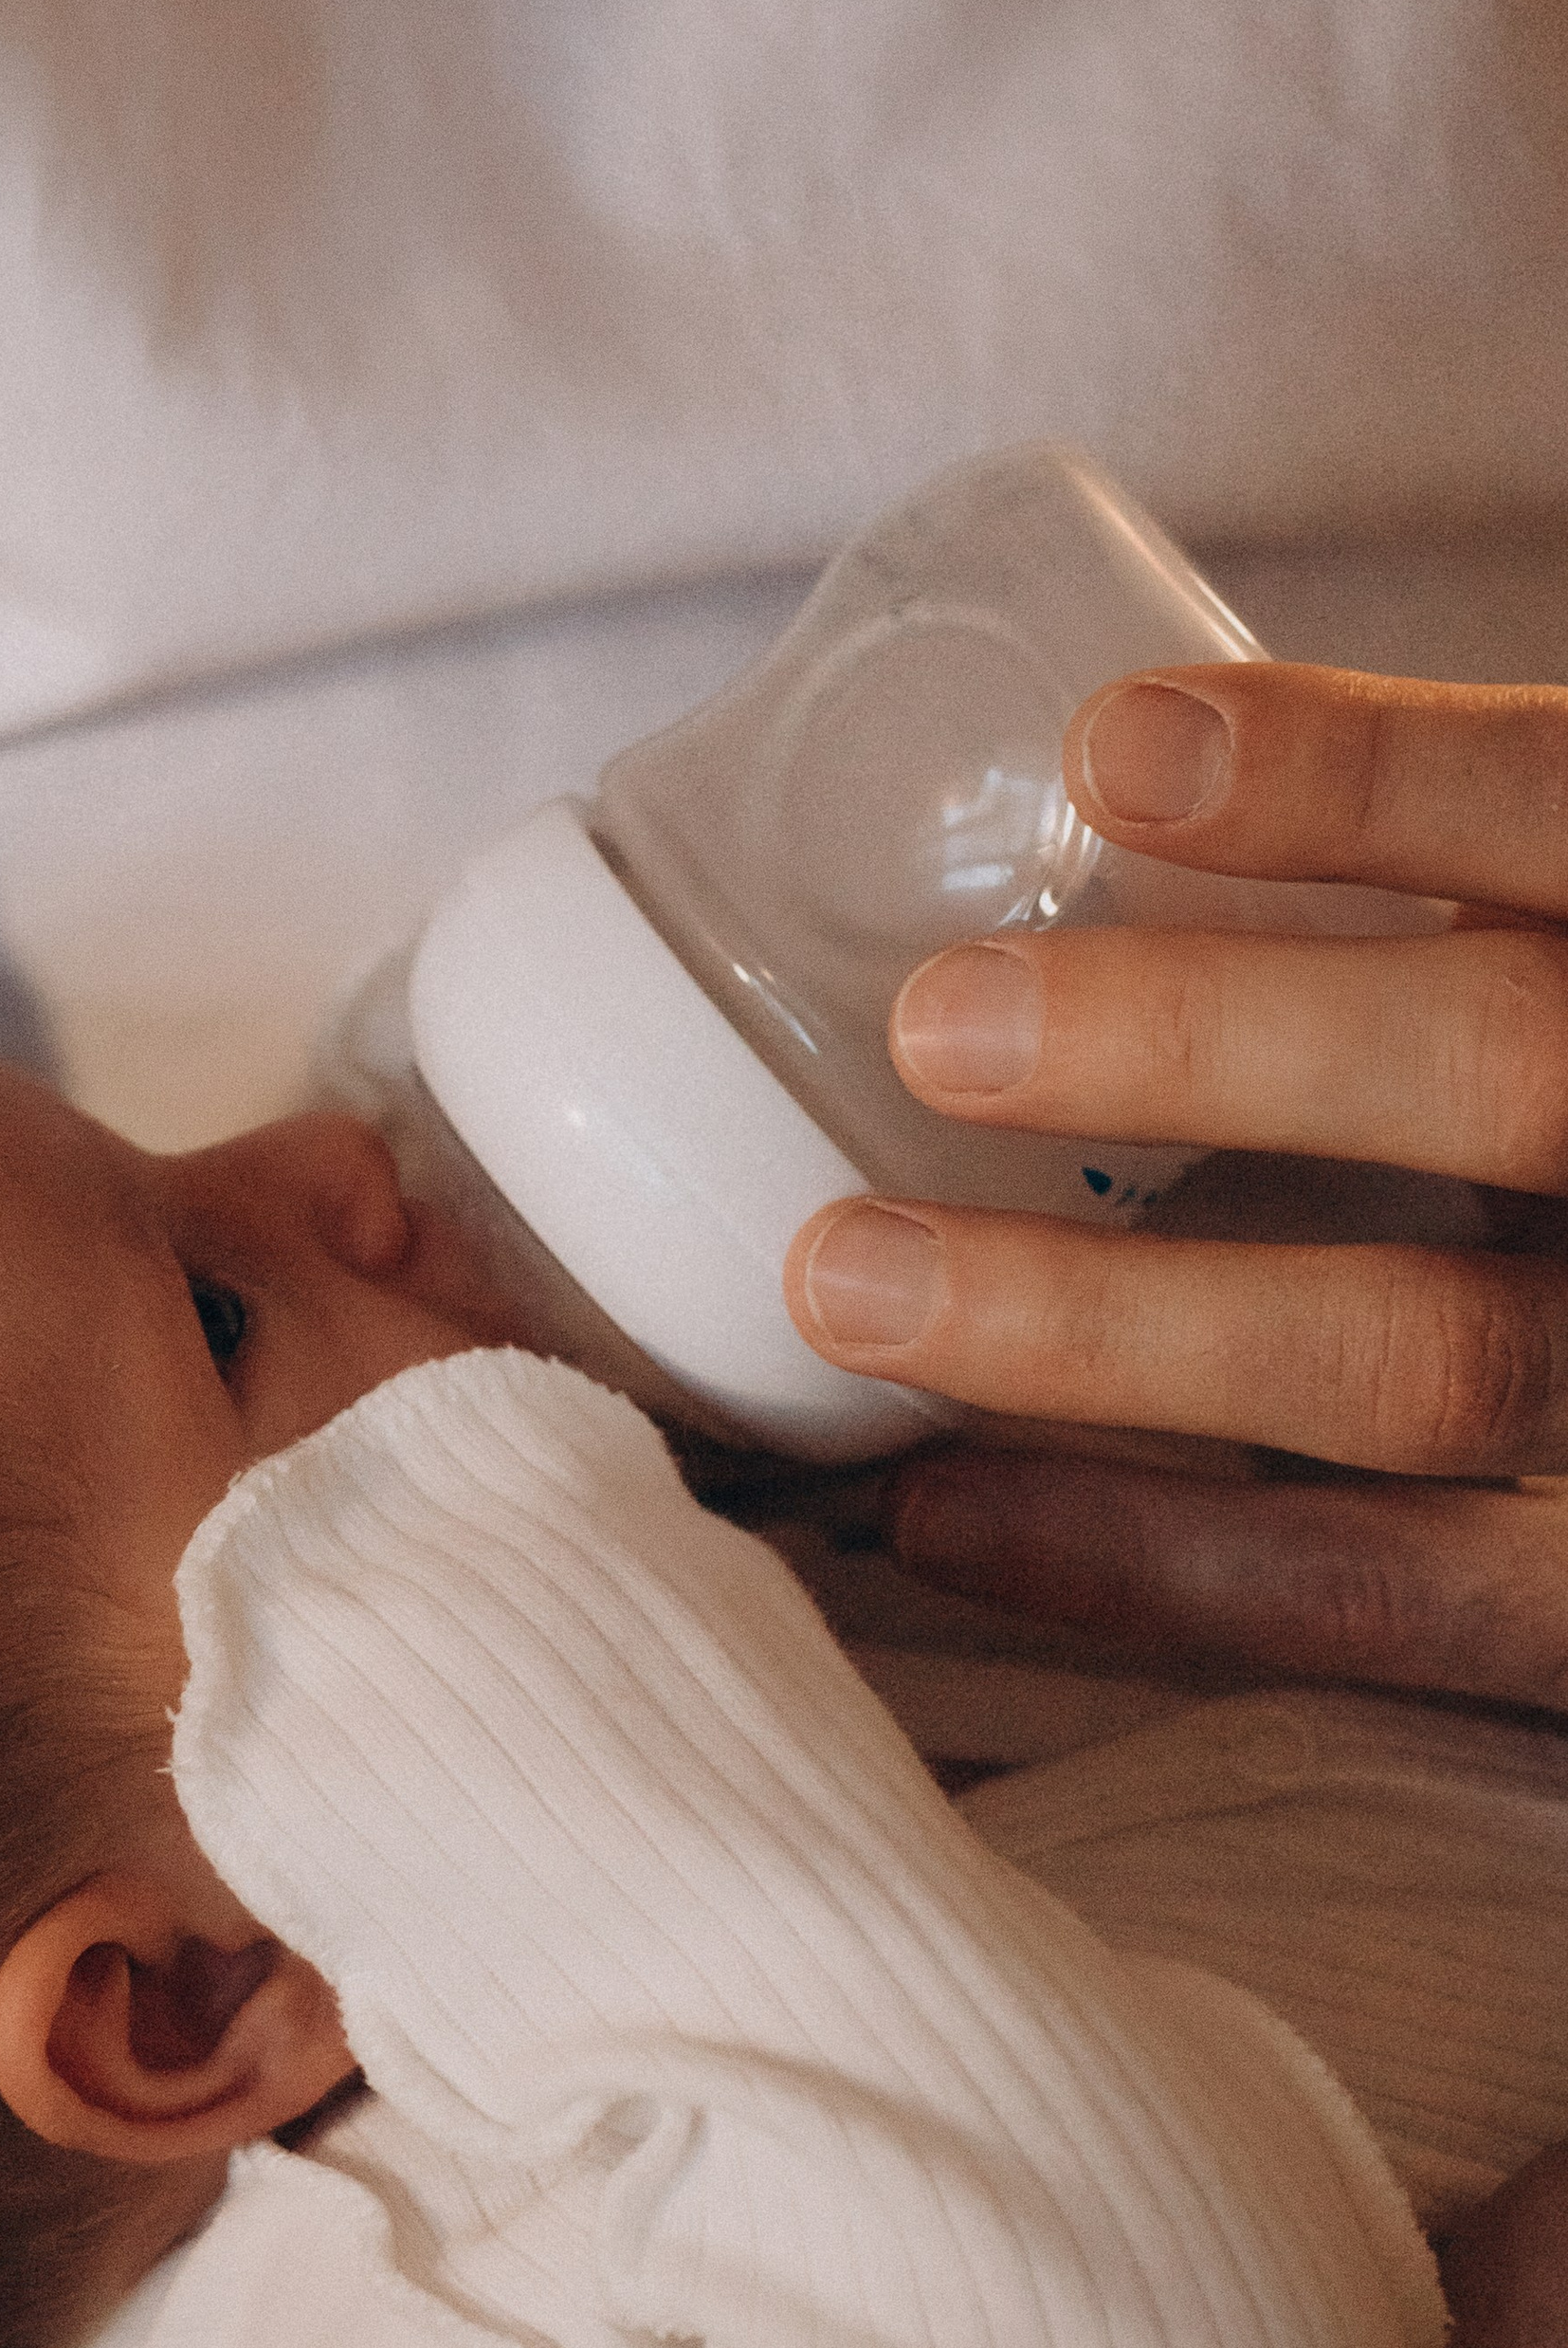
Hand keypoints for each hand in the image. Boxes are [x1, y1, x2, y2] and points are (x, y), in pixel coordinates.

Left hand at [782, 664, 1567, 1701]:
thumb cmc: (1560, 1068)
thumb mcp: (1554, 938)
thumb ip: (1441, 877)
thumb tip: (1080, 786)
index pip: (1565, 808)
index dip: (1369, 779)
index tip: (1110, 752)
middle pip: (1505, 1074)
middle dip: (1209, 1047)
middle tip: (936, 1027)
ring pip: (1428, 1360)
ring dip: (1106, 1329)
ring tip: (850, 1279)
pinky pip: (1403, 1595)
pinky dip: (1159, 1560)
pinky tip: (940, 1511)